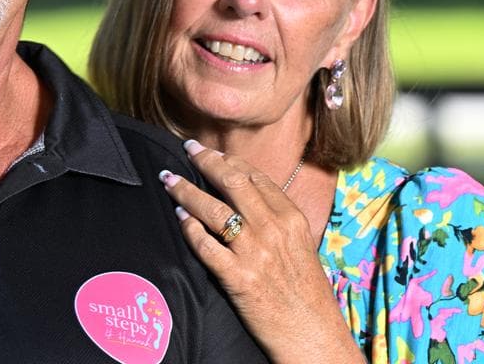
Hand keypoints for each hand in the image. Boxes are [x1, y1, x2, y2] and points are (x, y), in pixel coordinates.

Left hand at [159, 140, 363, 363]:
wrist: (313, 333)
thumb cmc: (306, 293)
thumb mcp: (301, 246)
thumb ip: (278, 220)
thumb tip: (248, 197)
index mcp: (292, 219)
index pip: (255, 177)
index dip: (229, 161)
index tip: (211, 151)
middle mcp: (273, 230)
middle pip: (232, 183)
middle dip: (205, 161)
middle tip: (187, 150)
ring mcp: (254, 253)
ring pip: (212, 209)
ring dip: (186, 190)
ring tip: (169, 180)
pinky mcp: (238, 277)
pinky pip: (205, 245)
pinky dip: (189, 228)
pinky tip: (179, 217)